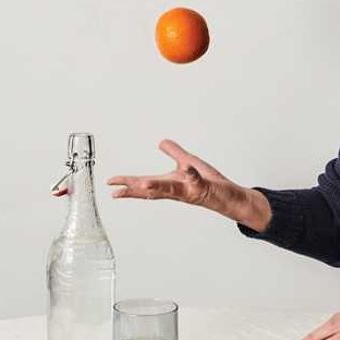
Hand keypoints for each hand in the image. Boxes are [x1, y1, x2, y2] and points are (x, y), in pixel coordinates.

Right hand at [106, 140, 270, 229]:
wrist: (229, 197)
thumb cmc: (210, 183)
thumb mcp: (189, 163)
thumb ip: (174, 153)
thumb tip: (161, 142)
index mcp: (170, 184)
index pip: (144, 184)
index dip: (126, 183)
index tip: (110, 184)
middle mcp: (176, 191)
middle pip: (151, 191)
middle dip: (133, 190)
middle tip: (115, 191)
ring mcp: (189, 191)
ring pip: (171, 189)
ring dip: (157, 187)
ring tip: (143, 183)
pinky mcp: (204, 189)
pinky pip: (196, 180)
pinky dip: (191, 174)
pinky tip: (186, 168)